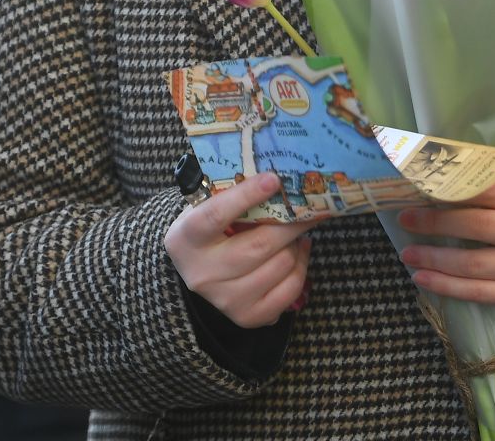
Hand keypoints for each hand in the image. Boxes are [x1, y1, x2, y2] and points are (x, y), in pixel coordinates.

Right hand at [164, 172, 312, 327]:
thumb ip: (232, 193)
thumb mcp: (205, 207)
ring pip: (279, 267)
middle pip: (258, 246)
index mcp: (186, 239)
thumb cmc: (208, 229)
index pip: (215, 215)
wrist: (196, 268)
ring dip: (297, 245)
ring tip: (297, 231)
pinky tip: (297, 252)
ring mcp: (224, 300)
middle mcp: (202, 274)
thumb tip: (277, 177)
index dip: (246, 196)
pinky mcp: (246, 316)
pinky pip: (289, 291)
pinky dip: (301, 268)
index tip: (274, 180)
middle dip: (290, 224)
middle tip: (308, 208)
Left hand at [396, 175, 494, 314]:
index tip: (419, 190)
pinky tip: (423, 279)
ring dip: (434, 259)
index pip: (488, 189)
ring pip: (473, 264)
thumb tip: (437, 187)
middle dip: (435, 224)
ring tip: (408, 255)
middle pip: (477, 226)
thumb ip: (494, 192)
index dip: (451, 190)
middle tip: (405, 220)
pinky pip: (478, 292)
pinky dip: (446, 286)